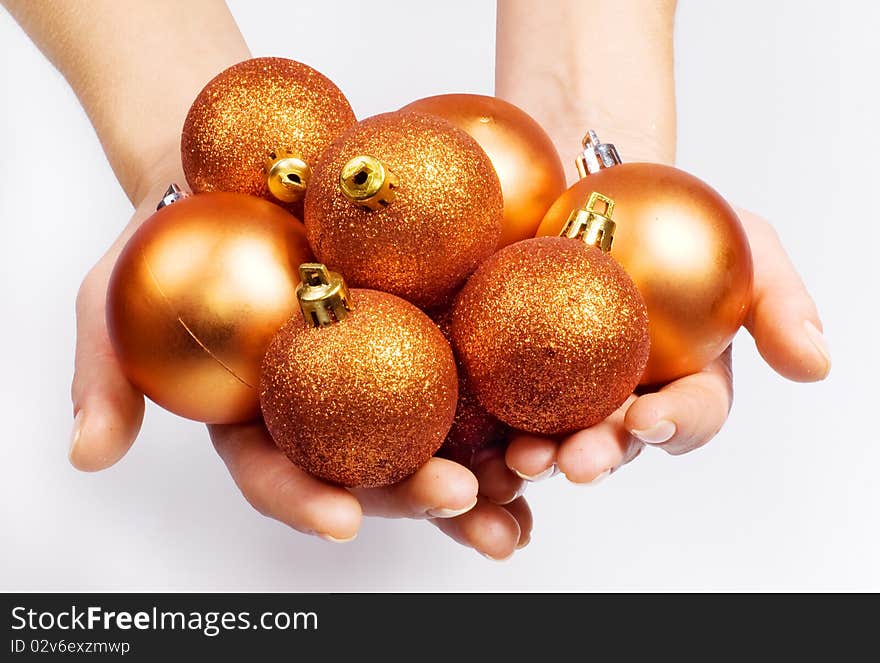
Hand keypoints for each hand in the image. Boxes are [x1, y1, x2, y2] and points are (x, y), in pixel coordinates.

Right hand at [69, 157, 531, 557]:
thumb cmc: (167, 229)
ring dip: (478, 478)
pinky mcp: (424, 323)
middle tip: (460, 502)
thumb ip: (104, 372)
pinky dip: (504, 403)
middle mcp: (323, 403)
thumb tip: (86, 455)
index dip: (305, 500)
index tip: (342, 519)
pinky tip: (542, 429)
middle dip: (414, 496)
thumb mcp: (112, 291)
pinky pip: (468, 368)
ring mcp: (377, 366)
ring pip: (429, 434)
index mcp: (258, 414)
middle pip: (368, 464)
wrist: (229, 168)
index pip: (277, 472)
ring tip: (519, 506)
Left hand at [505, 207, 830, 482]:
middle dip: (599, 455)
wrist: (593, 179)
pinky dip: (487, 426)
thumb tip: (816, 365)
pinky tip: (473, 438)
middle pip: (616, 439)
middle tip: (577, 462)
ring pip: (554, 434)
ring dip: (541, 455)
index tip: (650, 420)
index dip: (674, 425)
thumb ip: (779, 301)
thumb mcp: (746, 241)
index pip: (689, 415)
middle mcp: (625, 396)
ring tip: (522, 459)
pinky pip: (498, 403)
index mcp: (683, 380)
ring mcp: (565, 388)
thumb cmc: (679, 212)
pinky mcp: (510, 369)